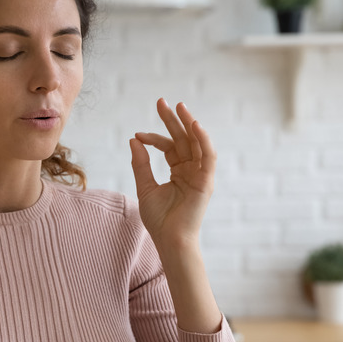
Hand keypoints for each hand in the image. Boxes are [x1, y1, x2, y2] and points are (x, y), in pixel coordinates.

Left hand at [129, 99, 216, 246]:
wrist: (170, 240)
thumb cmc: (159, 219)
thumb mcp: (145, 187)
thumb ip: (141, 164)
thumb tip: (133, 140)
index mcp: (179, 172)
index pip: (169, 147)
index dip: (153, 138)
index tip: (137, 135)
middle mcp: (192, 170)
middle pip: (183, 139)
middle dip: (173, 120)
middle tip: (161, 101)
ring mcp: (201, 175)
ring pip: (197, 143)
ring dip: (189, 123)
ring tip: (179, 106)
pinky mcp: (207, 181)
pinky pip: (208, 156)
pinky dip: (203, 139)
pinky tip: (194, 124)